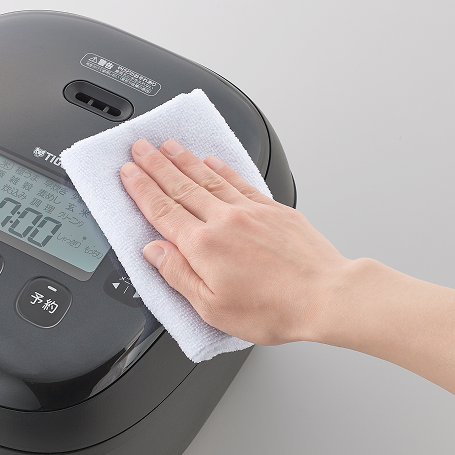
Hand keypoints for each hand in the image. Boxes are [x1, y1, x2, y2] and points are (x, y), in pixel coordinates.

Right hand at [120, 139, 352, 344]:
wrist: (326, 296)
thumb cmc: (273, 308)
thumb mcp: (212, 308)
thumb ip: (178, 276)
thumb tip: (153, 252)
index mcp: (203, 246)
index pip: (162, 210)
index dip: (141, 189)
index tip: (127, 172)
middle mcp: (224, 221)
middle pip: (180, 186)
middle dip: (156, 165)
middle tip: (139, 146)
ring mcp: (249, 211)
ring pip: (207, 178)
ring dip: (183, 160)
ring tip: (167, 145)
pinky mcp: (272, 210)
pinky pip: (239, 181)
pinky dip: (222, 168)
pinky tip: (211, 160)